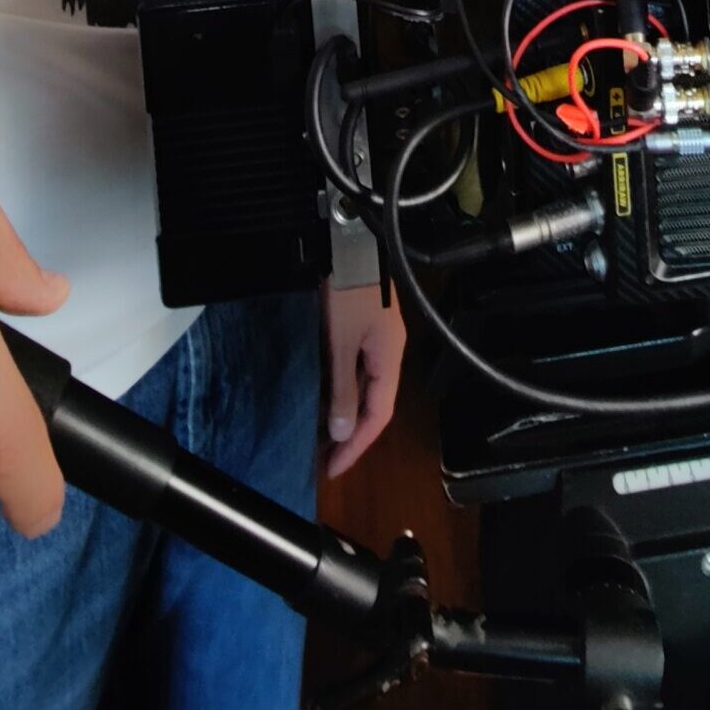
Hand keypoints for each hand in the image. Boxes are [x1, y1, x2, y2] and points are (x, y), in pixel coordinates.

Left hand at [321, 279, 405, 477]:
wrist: (350, 241)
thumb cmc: (348, 291)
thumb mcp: (341, 343)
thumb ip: (344, 388)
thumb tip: (343, 432)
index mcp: (389, 358)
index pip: (378, 416)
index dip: (357, 446)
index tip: (333, 469)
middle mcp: (388, 350)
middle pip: (373, 403)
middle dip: (350, 433)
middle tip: (324, 457)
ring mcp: (376, 336)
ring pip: (364, 386)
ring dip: (344, 411)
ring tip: (320, 433)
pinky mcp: (363, 324)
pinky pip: (355, 368)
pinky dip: (340, 388)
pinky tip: (323, 395)